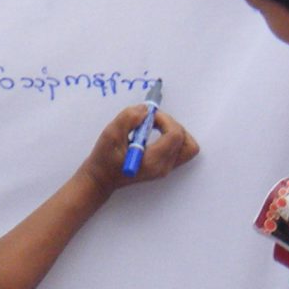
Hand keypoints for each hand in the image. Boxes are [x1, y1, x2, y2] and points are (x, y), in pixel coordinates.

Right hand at [82, 102, 198, 192]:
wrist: (101, 179)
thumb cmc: (104, 160)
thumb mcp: (110, 135)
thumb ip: (128, 119)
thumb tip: (145, 109)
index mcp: (153, 161)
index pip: (175, 135)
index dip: (164, 119)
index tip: (148, 116)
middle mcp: (163, 166)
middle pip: (185, 140)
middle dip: (171, 123)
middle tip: (152, 120)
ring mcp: (166, 167)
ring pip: (187, 145)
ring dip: (173, 129)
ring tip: (154, 126)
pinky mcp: (165, 165)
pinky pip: (180, 148)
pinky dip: (171, 135)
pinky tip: (155, 132)